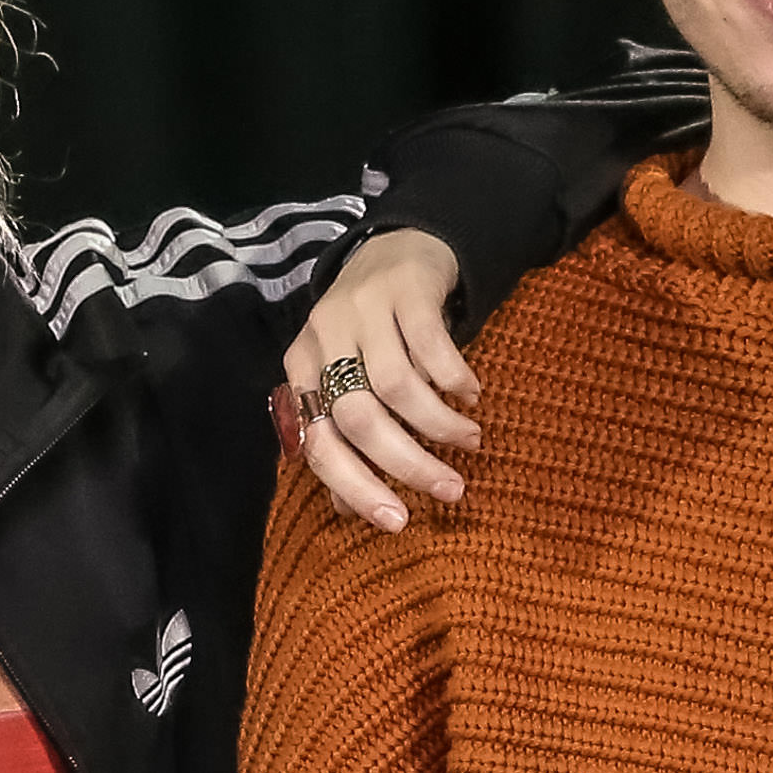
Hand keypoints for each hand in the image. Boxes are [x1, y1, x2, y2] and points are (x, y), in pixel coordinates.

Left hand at [273, 231, 486, 532]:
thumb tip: (350, 507)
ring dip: (439, 424)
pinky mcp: (402, 288)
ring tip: (470, 441)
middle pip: (358, 418)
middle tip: (451, 489)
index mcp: (300, 372)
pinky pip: (431, 345)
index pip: (318, 444)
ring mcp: (360, 310)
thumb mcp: (348, 381)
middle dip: (407, 463)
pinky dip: (455, 378)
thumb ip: (345, 439)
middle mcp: (322, 340)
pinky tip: (472, 395)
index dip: (357, 486)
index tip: (399, 521)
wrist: (396, 250)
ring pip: (396, 387)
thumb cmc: (371, 335)